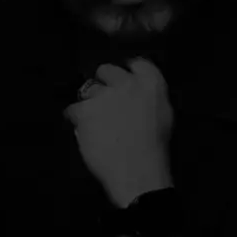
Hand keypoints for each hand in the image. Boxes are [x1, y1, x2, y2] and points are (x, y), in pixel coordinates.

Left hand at [63, 57, 173, 207]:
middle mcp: (127, 83)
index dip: (127, 73)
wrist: (138, 173)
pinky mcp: (85, 110)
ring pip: (88, 91)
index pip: (137, 64)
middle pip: (107, 71)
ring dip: (90, 105)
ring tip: (98, 126)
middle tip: (105, 105)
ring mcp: (104, 95)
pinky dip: (77, 120)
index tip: (122, 83)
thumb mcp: (163, 116)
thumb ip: (149, 97)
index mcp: (151, 84)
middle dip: (103, 85)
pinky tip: (88, 134)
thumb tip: (136, 89)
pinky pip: (73, 109)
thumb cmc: (152, 150)